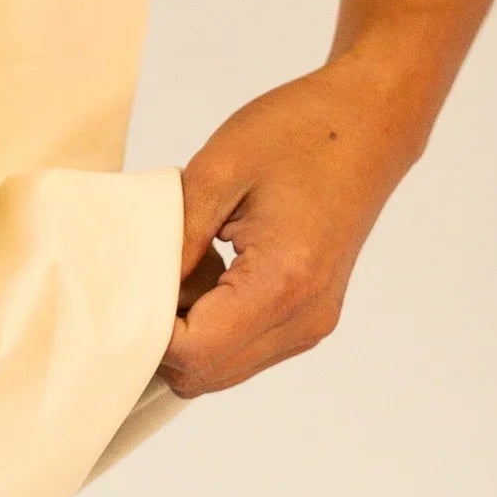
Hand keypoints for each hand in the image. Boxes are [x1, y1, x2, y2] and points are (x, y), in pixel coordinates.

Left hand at [158, 53, 426, 399]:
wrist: (370, 120)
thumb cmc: (300, 131)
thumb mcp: (217, 169)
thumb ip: (173, 239)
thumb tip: (132, 292)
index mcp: (283, 282)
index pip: (190, 353)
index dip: (145, 327)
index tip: (126, 282)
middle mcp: (303, 319)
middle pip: (203, 376)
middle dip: (161, 337)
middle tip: (150, 273)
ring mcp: (311, 325)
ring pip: (220, 370)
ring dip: (187, 333)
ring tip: (189, 265)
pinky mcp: (309, 318)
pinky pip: (242, 349)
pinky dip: (212, 326)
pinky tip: (213, 271)